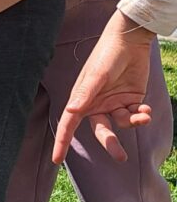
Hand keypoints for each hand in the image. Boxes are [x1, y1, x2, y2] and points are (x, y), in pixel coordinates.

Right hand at [52, 9, 154, 163]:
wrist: (131, 41)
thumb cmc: (107, 55)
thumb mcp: (96, 75)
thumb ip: (85, 94)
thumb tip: (70, 111)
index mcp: (82, 100)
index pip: (69, 125)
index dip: (62, 142)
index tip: (56, 160)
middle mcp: (96, 105)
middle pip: (101, 131)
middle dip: (111, 144)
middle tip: (121, 157)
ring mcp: (114, 103)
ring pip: (121, 124)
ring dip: (133, 122)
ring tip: (143, 116)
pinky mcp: (131, 100)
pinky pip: (135, 115)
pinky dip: (142, 115)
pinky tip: (145, 109)